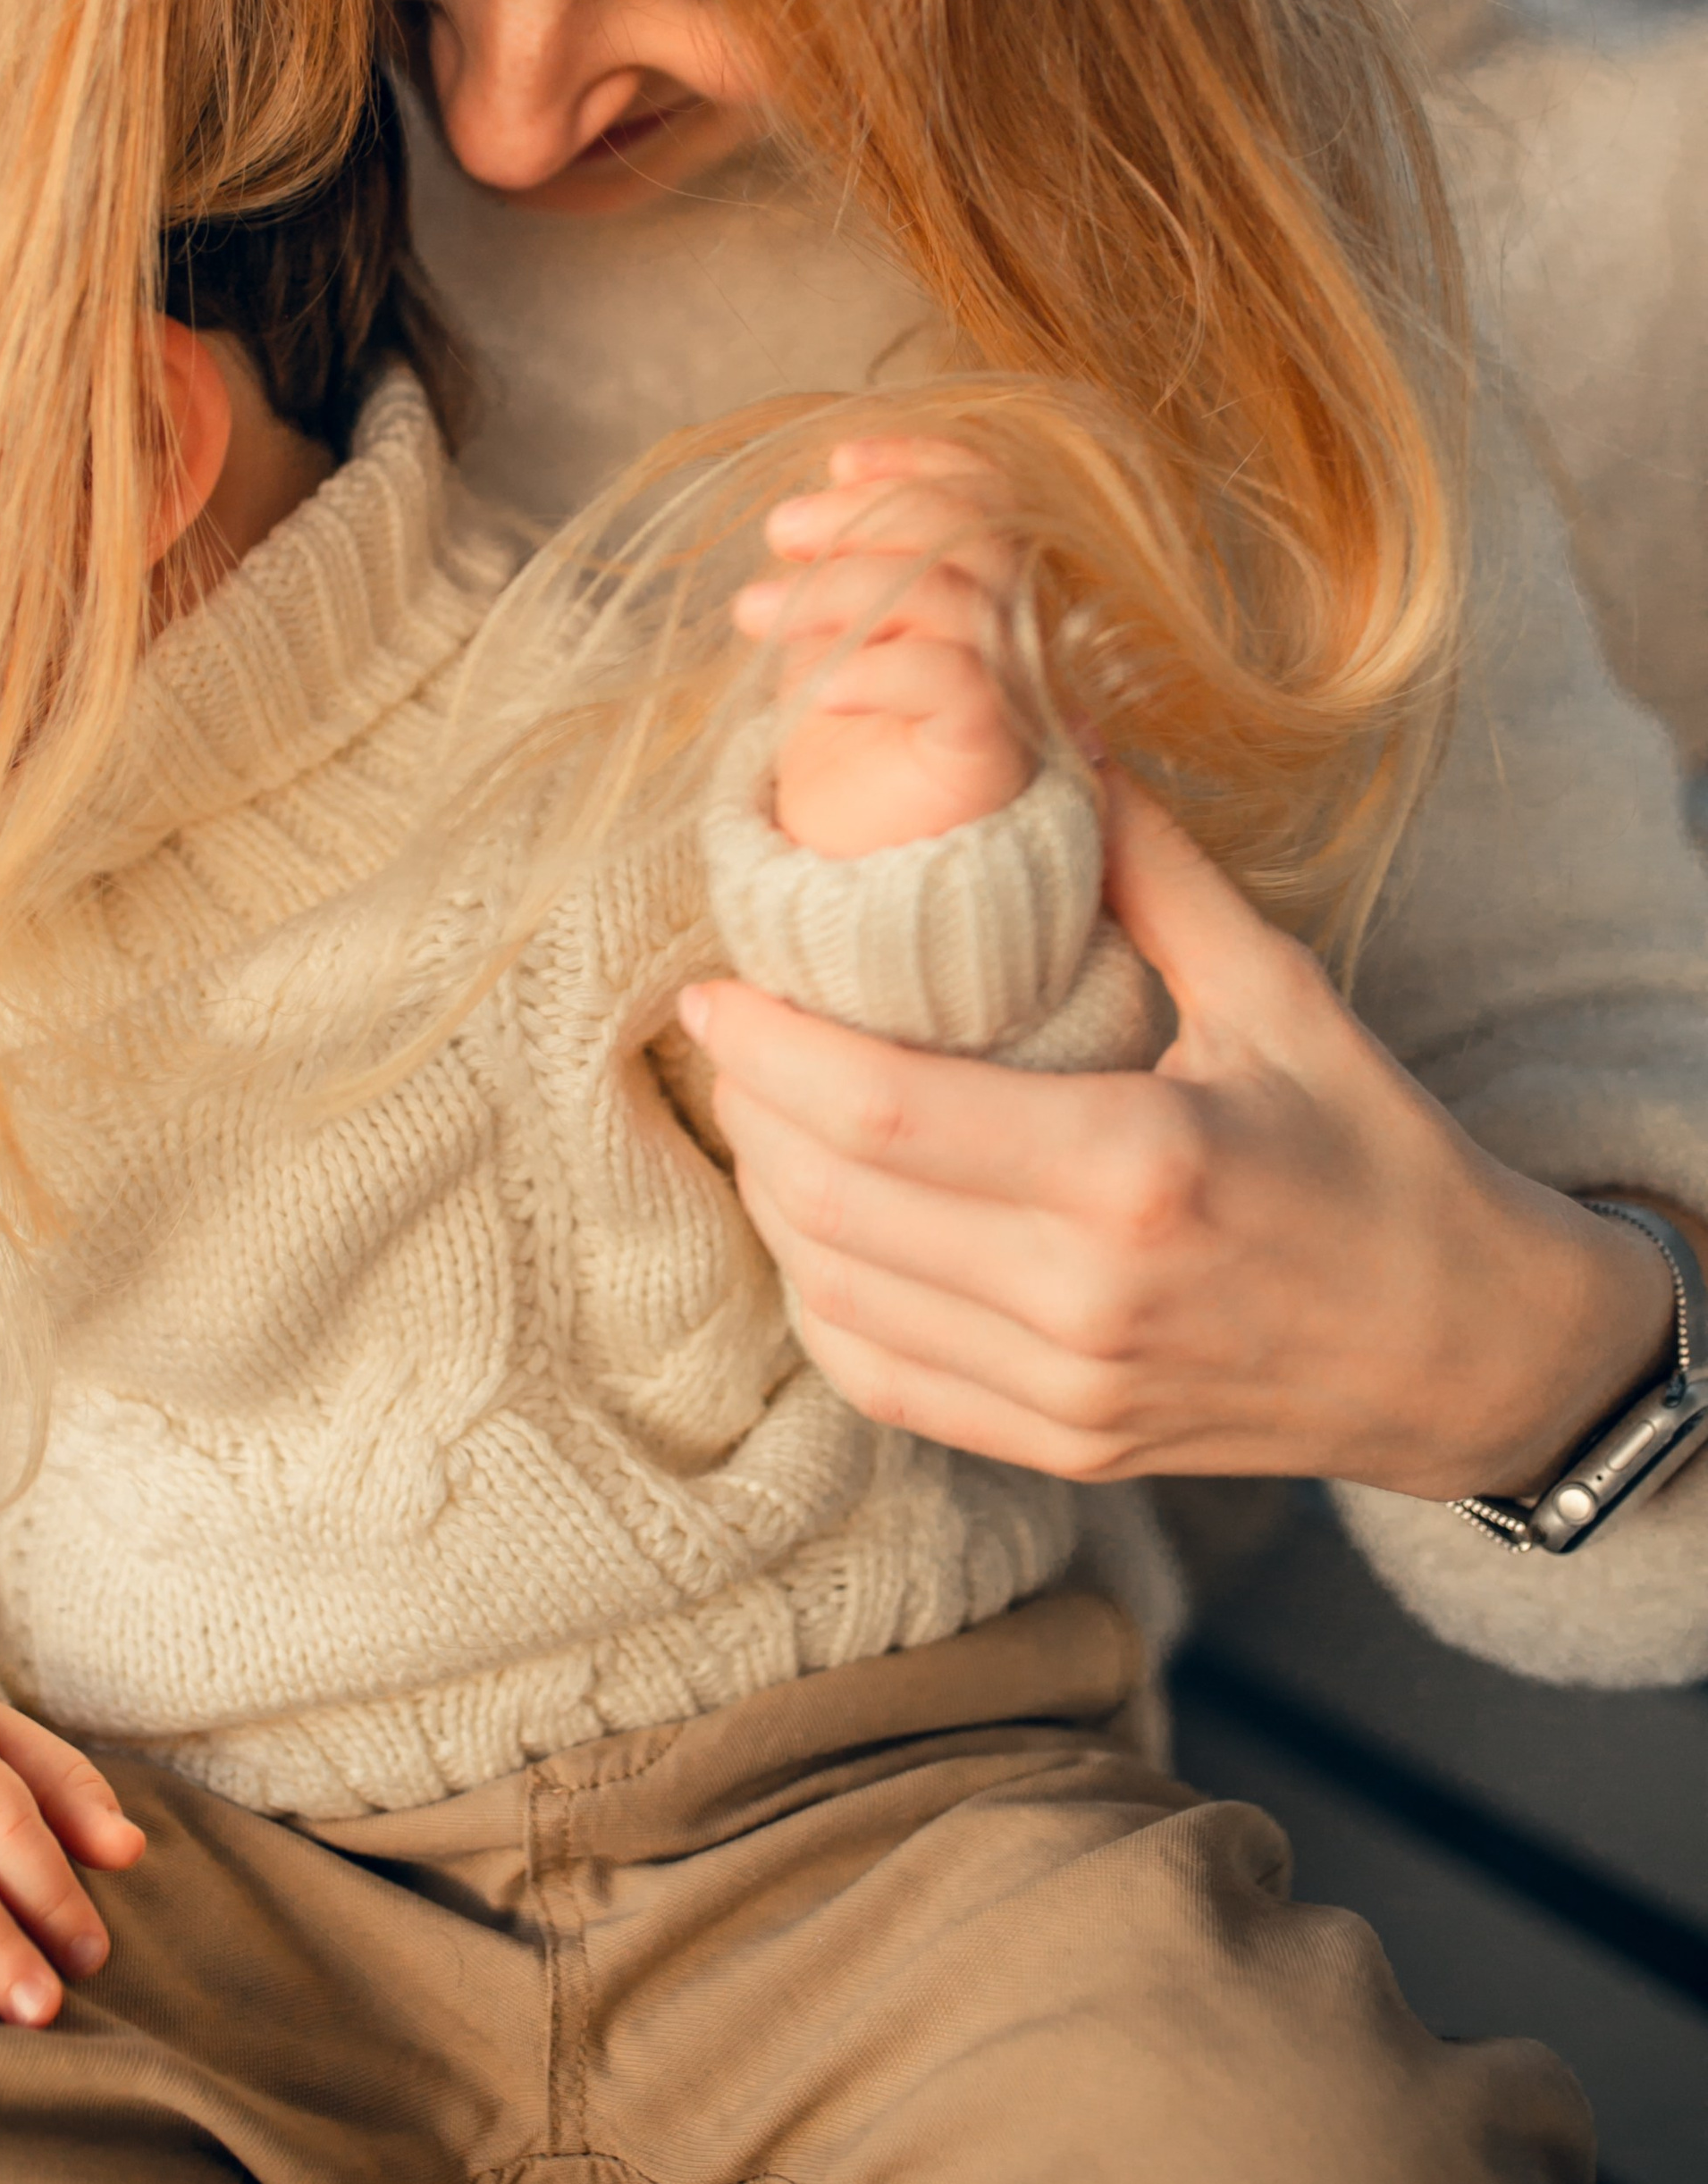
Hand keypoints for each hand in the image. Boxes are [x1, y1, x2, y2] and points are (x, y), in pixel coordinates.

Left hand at [688, 772, 1673, 1500]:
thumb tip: (1050, 733)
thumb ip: (1149, 869)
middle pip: (834, 1205)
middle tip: (728, 1033)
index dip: (769, 1049)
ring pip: (839, 1298)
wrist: (1471, 1353)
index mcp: (1136, 1169)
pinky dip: (825, 1298)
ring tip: (763, 1111)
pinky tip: (821, 1224)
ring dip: (773, 1200)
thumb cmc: (1381, 1157)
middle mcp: (1086, 1297)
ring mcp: (1069, 1393)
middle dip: (749, 1110)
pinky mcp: (1066, 1451)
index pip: (882, 1113)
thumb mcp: (1281, 993)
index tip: (712, 987)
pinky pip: (885, 1379)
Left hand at [740, 440, 1031, 859]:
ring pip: (952, 597)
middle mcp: (1013, 634)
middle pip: (972, 530)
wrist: (856, 877)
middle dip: (866, 513)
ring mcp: (1013, 692)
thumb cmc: (847, 756)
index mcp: (980, 594)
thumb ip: (843, 572)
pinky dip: (878, 669)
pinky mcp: (992, 750)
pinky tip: (816, 685)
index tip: (838, 460)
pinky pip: (953, 681)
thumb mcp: (832, 639)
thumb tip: (811, 505)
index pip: (986, 495)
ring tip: (754, 616)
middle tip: (779, 531)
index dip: (921, 461)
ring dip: (841, 587)